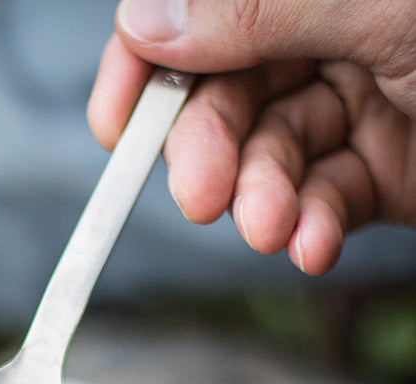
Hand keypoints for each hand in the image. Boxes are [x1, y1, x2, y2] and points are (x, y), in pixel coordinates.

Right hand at [86, 0, 415, 274]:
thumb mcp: (382, 6)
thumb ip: (262, 9)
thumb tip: (147, 19)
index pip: (201, 12)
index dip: (145, 63)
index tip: (114, 125)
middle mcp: (331, 33)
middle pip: (224, 95)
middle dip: (204, 153)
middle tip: (198, 197)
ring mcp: (358, 102)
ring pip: (266, 156)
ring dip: (257, 201)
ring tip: (269, 230)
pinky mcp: (382, 170)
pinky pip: (320, 201)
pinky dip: (307, 231)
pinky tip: (310, 245)